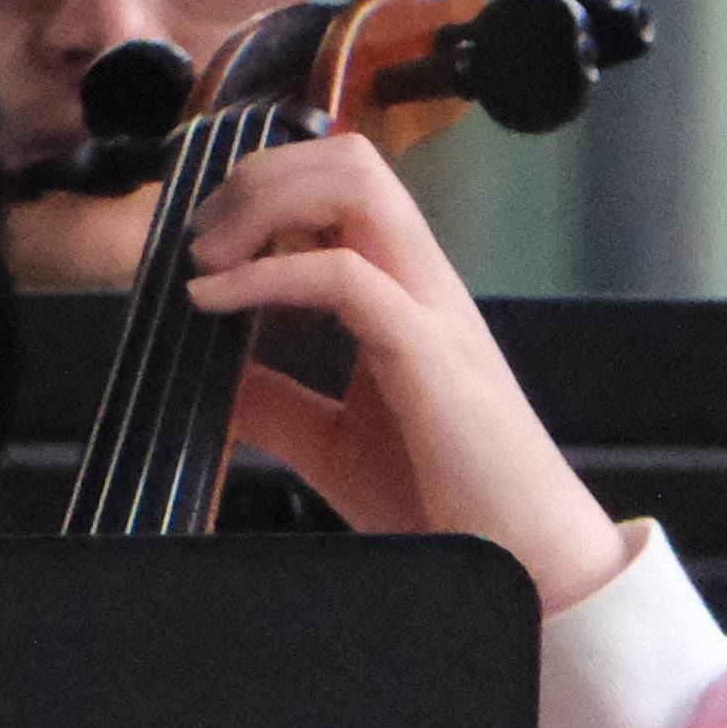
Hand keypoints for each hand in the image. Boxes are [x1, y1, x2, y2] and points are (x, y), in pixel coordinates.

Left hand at [182, 131, 642, 604]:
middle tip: (200, 237)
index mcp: (407, 297)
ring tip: (211, 256)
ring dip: (267, 204)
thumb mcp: (334, 445)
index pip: (343, 189)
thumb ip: (279, 404)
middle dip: (260, 176)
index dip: (266, 188)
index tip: (204, 238)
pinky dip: (265, 276)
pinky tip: (216, 302)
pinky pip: (345, 276)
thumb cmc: (450, 508)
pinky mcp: (429, 354)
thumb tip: (212, 379)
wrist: (525, 564)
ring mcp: (432, 312)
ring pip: (358, 188)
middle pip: (350, 163)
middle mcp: (424, 286)